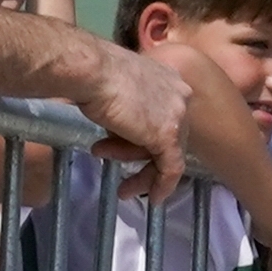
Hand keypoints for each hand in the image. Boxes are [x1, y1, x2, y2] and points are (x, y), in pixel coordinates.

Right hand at [82, 42, 190, 193]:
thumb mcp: (117, 90)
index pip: (166, 116)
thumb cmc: (92, 74)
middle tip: (124, 174)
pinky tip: (153, 198)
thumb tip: (120, 128)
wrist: (91, 71)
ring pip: (168, 154)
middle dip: (142, 158)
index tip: (134, 152)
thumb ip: (128, 107)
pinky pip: (171, 168)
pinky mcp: (168, 135)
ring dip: (143, 173)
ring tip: (122, 189)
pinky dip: (162, 185)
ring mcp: (177, 116)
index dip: (148, 138)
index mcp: (169, 79)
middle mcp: (180, 95)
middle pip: (168, 136)